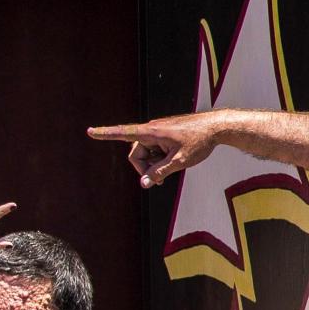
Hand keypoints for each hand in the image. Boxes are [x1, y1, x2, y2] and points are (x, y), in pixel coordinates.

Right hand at [87, 112, 221, 187]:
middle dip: (145, 168)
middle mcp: (151, 129)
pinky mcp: (163, 134)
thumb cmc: (200, 141)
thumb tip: (144, 183)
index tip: (90, 132)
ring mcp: (157, 131)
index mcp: (152, 132)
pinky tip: (174, 160)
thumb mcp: (180, 161)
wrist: (218, 126)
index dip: (105, 134)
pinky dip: (160, 157)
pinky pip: (154, 149)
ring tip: (172, 168)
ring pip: (146, 152)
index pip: (123, 133)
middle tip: (160, 181)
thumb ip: (159, 172)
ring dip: (154, 164)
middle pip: (136, 153)